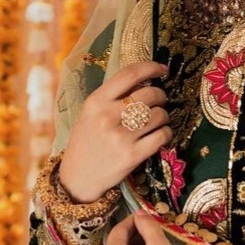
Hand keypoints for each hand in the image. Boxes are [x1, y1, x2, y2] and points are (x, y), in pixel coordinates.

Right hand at [59, 60, 170, 202]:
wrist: (78, 177)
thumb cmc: (87, 141)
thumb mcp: (90, 113)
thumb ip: (113, 96)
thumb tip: (146, 80)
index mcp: (96, 101)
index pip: (129, 75)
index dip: (151, 68)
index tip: (162, 69)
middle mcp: (107, 116)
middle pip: (150, 94)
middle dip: (161, 95)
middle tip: (159, 101)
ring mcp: (120, 137)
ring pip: (159, 114)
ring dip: (164, 116)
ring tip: (157, 120)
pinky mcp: (132, 155)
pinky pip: (162, 136)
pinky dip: (166, 133)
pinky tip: (159, 135)